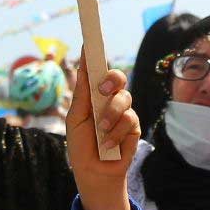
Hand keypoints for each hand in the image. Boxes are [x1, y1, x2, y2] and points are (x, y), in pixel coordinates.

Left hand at [66, 62, 140, 209]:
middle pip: (117, 77)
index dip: (95, 53)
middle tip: (102, 90)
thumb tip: (83, 64)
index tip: (90, 38)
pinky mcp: (134, 126)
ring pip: (124, 99)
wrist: (94, 172)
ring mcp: (123, 111)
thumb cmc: (81, 145)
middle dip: (112, 80)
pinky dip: (116, 130)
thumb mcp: (76, 117)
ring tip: (101, 131)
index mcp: (94, 94)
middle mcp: (110, 99)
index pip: (97, 69)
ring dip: (110, 115)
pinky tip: (109, 143)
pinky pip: (130, 118)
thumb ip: (82, 91)